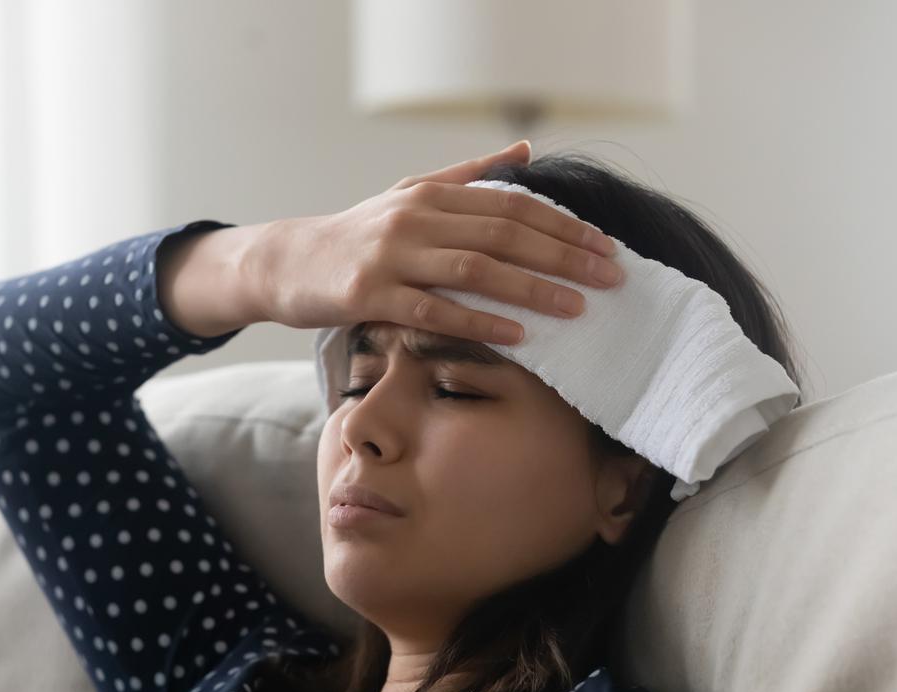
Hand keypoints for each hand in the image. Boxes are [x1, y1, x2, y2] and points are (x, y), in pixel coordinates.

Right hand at [255, 139, 621, 344]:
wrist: (287, 262)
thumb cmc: (357, 233)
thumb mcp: (410, 194)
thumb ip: (469, 175)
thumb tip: (526, 151)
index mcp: (432, 194)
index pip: (512, 205)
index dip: (563, 225)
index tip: (605, 246)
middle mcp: (415, 219)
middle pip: (504, 234)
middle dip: (563, 256)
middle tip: (609, 278)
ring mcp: (392, 257)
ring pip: (475, 270)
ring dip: (531, 289)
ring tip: (575, 307)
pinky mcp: (370, 296)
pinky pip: (434, 311)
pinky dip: (478, 321)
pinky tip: (516, 335)